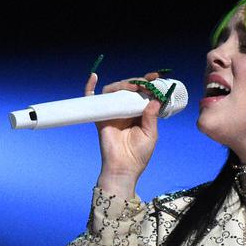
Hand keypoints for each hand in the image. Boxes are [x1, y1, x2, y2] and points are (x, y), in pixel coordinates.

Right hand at [87, 69, 162, 196]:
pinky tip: (93, 77)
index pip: (142, 93)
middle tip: (145, 82)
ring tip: (132, 87)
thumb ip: (151, 116)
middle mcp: (125, 110)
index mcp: (139, 113)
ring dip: (122, 84)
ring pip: (113, 91)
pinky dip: (89, 87)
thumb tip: (155, 99)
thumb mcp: (150, 134)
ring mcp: (112, 112)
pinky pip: (92, 99)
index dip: (148, 83)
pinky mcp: (100, 117)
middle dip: (137, 81)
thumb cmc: (138, 155)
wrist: (123, 168)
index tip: (156, 77)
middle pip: (128, 89)